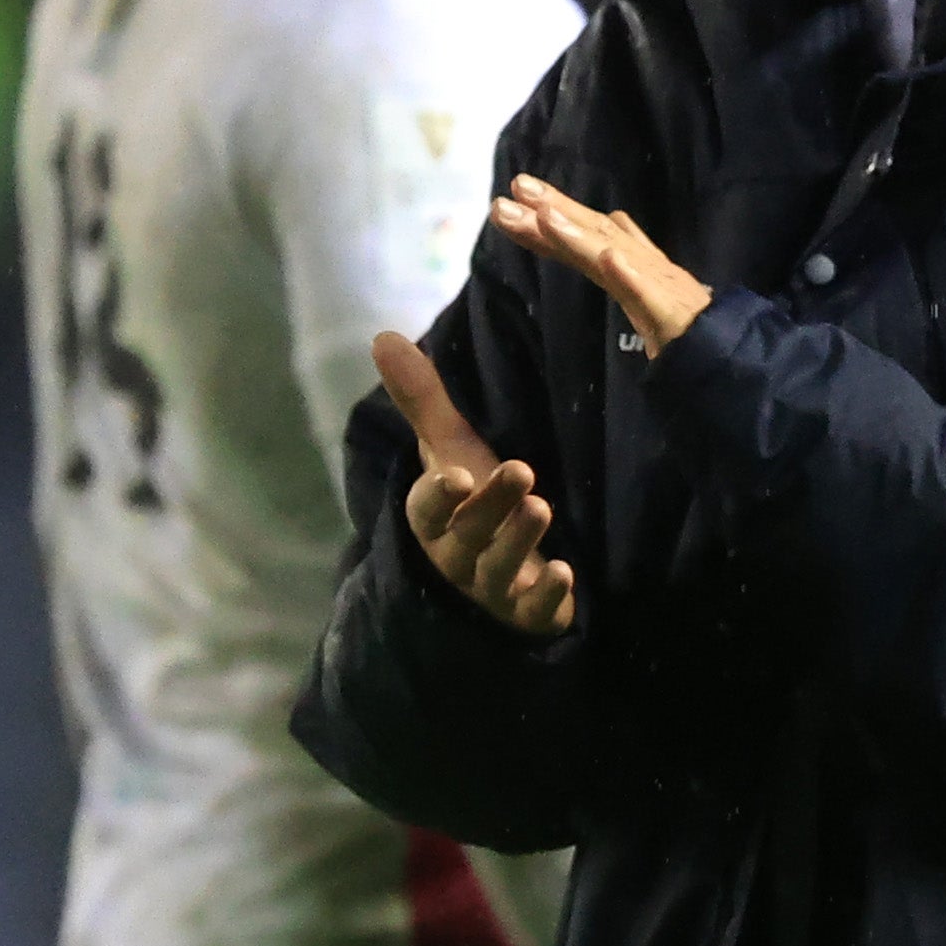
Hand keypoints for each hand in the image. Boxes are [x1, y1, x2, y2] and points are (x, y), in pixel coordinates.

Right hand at [370, 331, 574, 636]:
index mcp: (436, 518)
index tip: (454, 475)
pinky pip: (532, 609)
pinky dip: (545, 595)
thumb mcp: (452, 449)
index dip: (437, 496)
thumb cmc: (475, 499)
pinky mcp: (527, 610)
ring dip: (518, 541)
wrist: (502, 568)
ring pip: (498, 569)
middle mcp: (458, 554)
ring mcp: (491, 586)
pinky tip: (563, 574)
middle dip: (491, 506)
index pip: (426, 510)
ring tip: (540, 508)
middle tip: (522, 471)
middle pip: (467, 535)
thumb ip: (424, 399)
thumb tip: (382, 335)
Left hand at [490, 175, 711, 356]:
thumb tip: (617, 220)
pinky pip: (648, 294)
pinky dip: (629, 275)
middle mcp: (642, 268)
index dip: (547, 220)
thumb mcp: (650, 294)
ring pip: (614, 257)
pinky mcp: (672, 314)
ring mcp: (658, 288)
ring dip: (581, 235)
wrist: (732, 350)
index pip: (583, 240)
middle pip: (594, 235)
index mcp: (631, 267)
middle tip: (517, 185)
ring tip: (547, 216)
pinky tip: (609, 257)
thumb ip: (629, 262)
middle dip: (554, 210)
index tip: (508, 201)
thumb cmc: (688, 325)